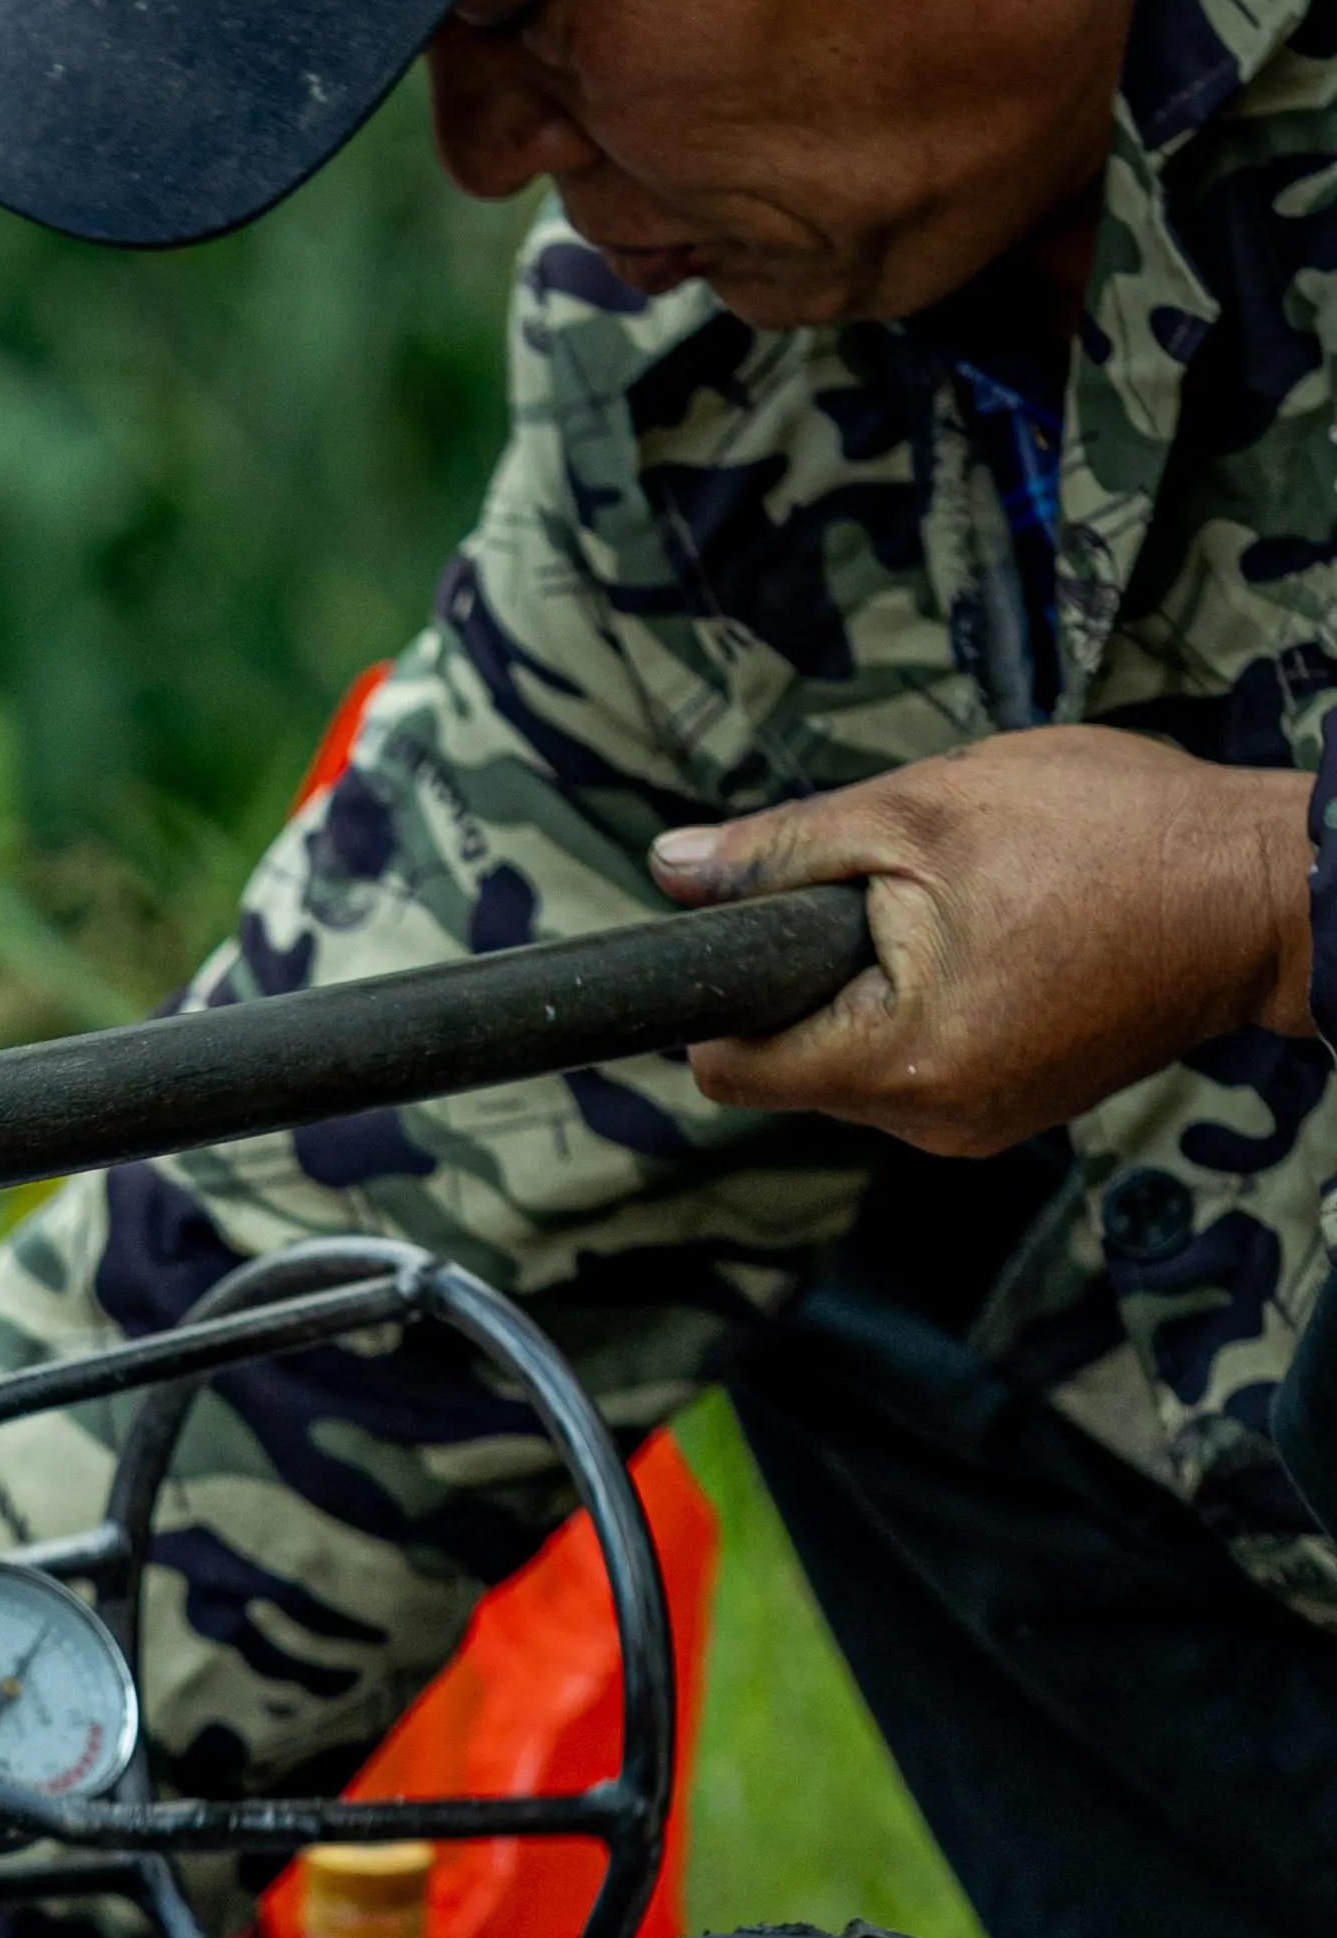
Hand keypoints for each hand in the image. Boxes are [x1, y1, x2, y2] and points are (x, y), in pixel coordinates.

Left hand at [652, 730, 1315, 1154]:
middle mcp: (931, 1124)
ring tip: (969, 910)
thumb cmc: (1114, 837)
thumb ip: (783, 849)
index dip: (724, 992)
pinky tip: (1000, 941)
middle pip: (794, 1066)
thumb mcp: (922, 811)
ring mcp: (978, 1127)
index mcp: (897, 1064)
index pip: (730, 1069)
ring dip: (879, 985)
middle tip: (901, 893)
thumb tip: (672, 869)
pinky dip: (934, 1001)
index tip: (760, 926)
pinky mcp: (1015, 1108)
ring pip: (860, 1061)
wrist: (1264, 890)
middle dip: (817, 977)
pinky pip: (925, 1062)